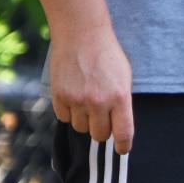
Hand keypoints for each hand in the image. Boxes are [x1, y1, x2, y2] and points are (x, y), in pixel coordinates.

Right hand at [50, 25, 134, 151]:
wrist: (81, 33)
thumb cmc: (107, 56)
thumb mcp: (124, 79)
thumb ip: (121, 104)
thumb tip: (117, 129)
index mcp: (120, 98)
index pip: (123, 134)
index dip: (123, 146)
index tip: (122, 149)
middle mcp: (99, 102)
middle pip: (100, 135)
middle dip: (102, 130)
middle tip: (101, 116)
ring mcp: (77, 99)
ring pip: (80, 128)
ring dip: (84, 120)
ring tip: (86, 101)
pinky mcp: (59, 95)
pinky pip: (64, 118)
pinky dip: (68, 112)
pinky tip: (73, 96)